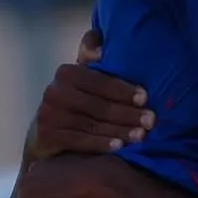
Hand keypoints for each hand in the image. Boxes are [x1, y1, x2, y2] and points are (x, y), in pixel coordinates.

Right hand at [32, 29, 153, 157]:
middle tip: (151, 121)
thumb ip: (92, 53)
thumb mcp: (85, 74)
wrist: (45, 132)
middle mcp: (54, 91)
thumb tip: (101, 49)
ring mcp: (48, 114)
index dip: (124, 90)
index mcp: (67, 72)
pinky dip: (101, 144)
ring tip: (141, 136)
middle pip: (99, 105)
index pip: (101, 81)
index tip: (146, 98)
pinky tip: (119, 147)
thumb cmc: (77, 99)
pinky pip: (80, 141)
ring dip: (120, 131)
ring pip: (93, 124)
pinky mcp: (46, 136)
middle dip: (128, 114)